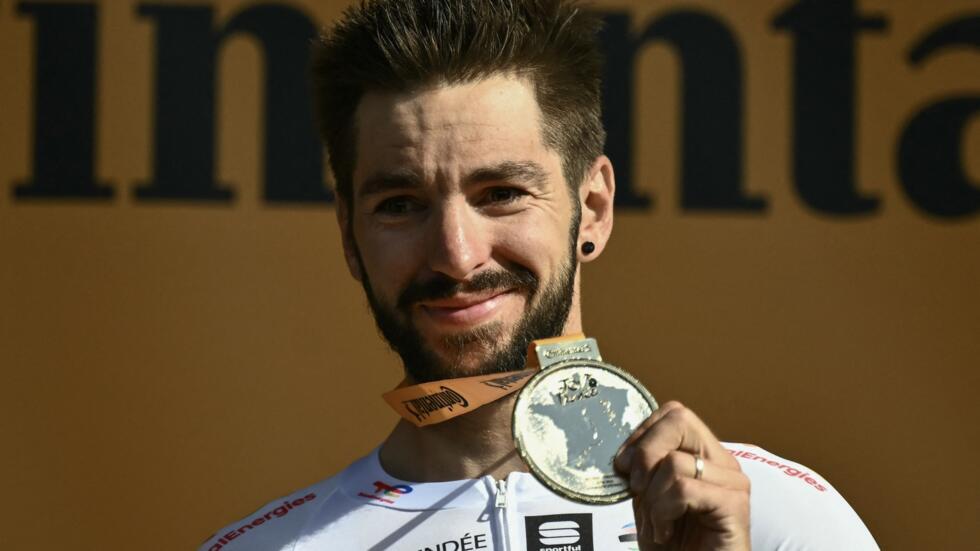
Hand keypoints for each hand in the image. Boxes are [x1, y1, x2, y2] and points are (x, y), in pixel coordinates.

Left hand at [614, 401, 750, 549]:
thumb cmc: (673, 547)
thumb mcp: (648, 499)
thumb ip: (643, 470)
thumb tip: (624, 454)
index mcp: (705, 456)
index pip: (673, 414)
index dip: (642, 434)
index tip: (624, 467)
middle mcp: (724, 463)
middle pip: (679, 419)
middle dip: (645, 453)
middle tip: (637, 489)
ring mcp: (733, 482)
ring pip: (675, 461)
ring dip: (652, 498)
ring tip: (657, 524)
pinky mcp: (734, 505)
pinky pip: (683, 489)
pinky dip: (663, 512)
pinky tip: (665, 532)